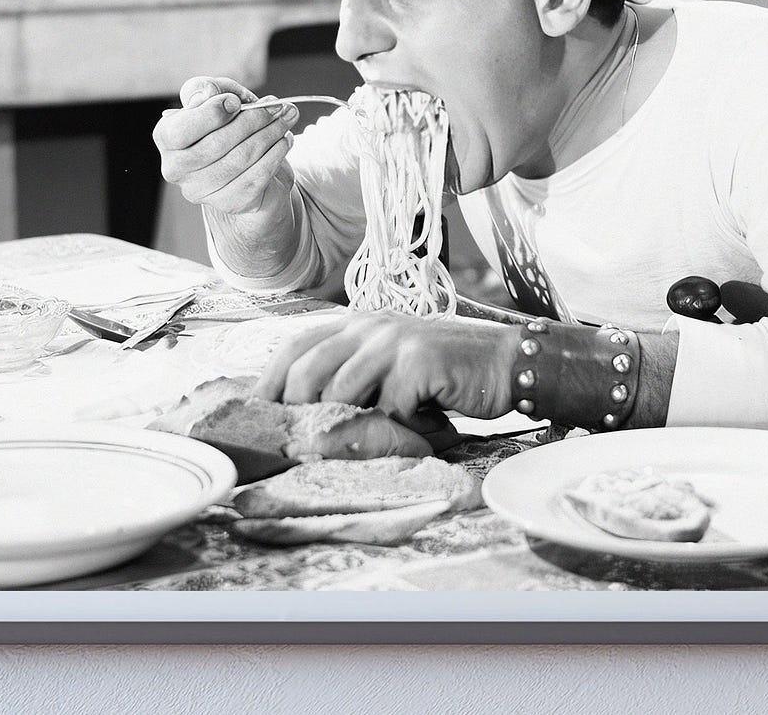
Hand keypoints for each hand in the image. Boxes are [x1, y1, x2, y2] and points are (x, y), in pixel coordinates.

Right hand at [152, 76, 300, 215]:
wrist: (244, 164)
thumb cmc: (225, 124)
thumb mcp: (216, 97)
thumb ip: (208, 88)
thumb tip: (209, 92)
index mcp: (166, 137)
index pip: (179, 131)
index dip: (210, 115)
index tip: (235, 102)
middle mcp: (176, 168)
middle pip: (216, 144)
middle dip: (253, 120)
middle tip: (276, 106)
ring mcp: (201, 190)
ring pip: (240, 159)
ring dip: (270, 134)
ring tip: (286, 119)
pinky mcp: (228, 203)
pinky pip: (257, 177)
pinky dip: (275, 155)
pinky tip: (284, 140)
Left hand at [254, 311, 516, 422]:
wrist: (507, 363)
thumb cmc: (446, 373)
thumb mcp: (391, 365)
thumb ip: (354, 376)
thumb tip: (304, 416)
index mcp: (356, 323)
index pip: (294, 346)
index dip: (270, 382)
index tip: (260, 417)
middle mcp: (369, 325)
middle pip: (308, 370)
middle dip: (301, 413)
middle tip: (307, 444)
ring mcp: (393, 341)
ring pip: (342, 393)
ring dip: (353, 427)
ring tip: (370, 442)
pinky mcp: (418, 362)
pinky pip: (388, 411)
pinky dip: (399, 432)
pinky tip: (419, 431)